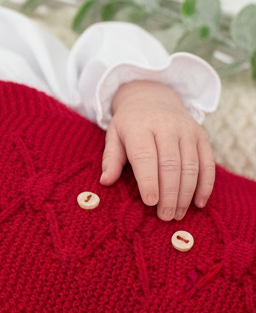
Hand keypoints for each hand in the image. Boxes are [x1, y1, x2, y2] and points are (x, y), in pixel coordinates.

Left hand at [100, 80, 214, 218]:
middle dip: (169, 194)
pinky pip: (207, 162)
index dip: (149, 181)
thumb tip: (105, 181)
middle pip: (171, 164)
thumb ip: (111, 158)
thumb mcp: (114, 135)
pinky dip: (205, 184)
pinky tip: (198, 203)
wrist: (153, 96)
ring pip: (191, 166)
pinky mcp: (201, 136)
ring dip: (186, 193)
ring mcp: (186, 131)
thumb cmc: (130, 123)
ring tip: (178, 214)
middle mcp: (166, 127)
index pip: (145, 156)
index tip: (150, 203)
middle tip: (165, 216)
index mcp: (140, 127)